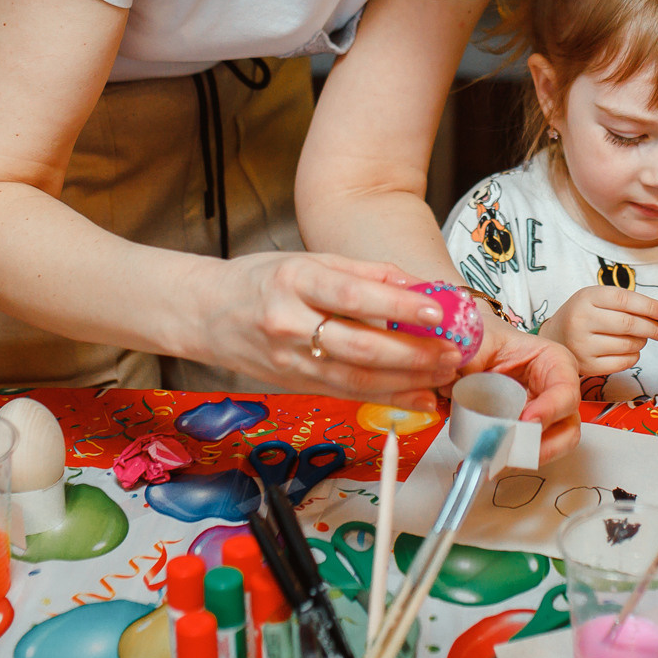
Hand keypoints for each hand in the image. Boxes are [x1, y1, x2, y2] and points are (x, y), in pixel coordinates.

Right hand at [199, 251, 470, 411]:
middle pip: (359, 345)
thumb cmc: (261, 280)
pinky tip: (418, 397)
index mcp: (294, 281)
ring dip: (407, 380)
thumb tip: (419, 284)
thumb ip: (365, 272)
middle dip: (413, 353)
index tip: (437, 310)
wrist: (205, 313)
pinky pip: (347, 394)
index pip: (352, 295)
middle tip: (451, 351)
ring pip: (356, 377)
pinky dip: (387, 397)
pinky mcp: (295, 385)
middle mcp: (288, 323)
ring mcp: (290, 361)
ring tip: (444, 374)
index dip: (397, 305)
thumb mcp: (309, 260)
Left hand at [461, 319, 582, 462]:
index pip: (566, 390)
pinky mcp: (526, 432)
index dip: (551, 409)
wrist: (473, 348)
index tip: (526, 421)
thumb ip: (471, 356)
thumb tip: (455, 375)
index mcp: (555, 362)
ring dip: (524, 458)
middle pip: (566, 427)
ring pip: (551, 448)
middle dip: (540, 444)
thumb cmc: (486, 338)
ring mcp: (544, 415)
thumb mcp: (480, 340)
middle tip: (508, 448)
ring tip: (493, 460)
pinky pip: (525, 454)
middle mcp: (556, 392)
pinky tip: (484, 464)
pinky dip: (507, 463)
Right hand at [537, 286, 657, 376]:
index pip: (625, 299)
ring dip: (643, 342)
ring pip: (628, 345)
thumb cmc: (584, 314)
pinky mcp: (587, 366)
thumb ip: (626, 302)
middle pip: (629, 324)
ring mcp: (582, 345)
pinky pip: (623, 363)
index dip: (651, 306)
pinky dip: (634, 357)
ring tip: (641, 338)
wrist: (555, 337)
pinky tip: (631, 351)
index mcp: (586, 298)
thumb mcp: (598, 298)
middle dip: (653, 327)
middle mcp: (581, 320)